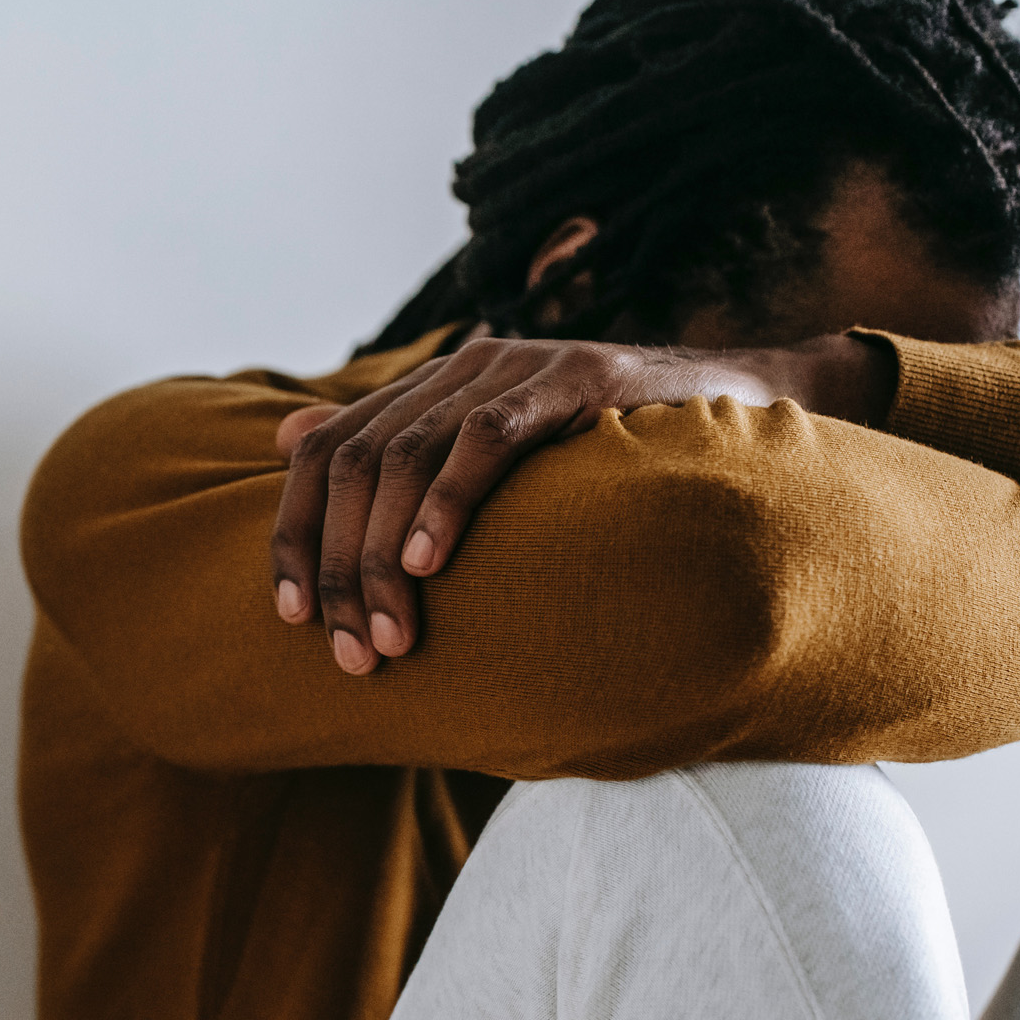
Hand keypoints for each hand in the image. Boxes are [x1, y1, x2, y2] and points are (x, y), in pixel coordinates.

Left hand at [270, 333, 893, 674]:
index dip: (295, 533)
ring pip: (405, 456)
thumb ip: (396, 456)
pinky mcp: (573, 378)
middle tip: (349, 652)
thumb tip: (283, 442)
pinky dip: (448, 503)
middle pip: (354, 464)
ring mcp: (513, 366)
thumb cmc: (606, 461)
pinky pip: (486, 438)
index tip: (289, 617)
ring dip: (385, 555)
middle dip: (340, 567)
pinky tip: (431, 567)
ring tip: (390, 635)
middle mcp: (458, 368)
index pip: (323, 453)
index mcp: (428, 389)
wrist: (736, 407)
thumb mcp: (493, 466)